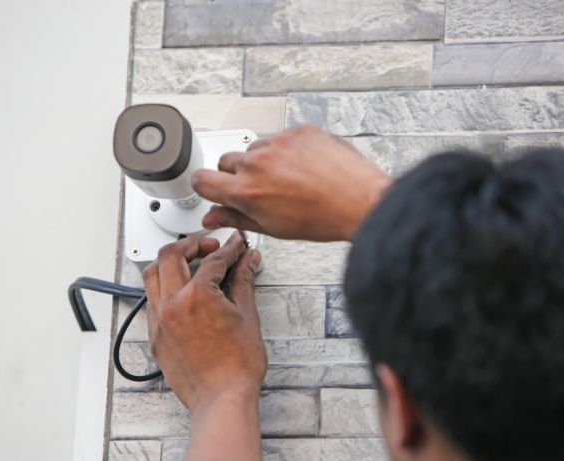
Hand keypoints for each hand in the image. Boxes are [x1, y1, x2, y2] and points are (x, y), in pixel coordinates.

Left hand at [142, 232, 265, 412]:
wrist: (222, 400)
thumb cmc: (237, 368)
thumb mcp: (247, 317)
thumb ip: (243, 282)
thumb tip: (247, 262)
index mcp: (197, 297)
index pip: (213, 260)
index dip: (229, 249)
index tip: (236, 246)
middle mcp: (172, 305)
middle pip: (170, 256)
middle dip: (191, 244)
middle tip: (209, 246)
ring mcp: (159, 321)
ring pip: (152, 276)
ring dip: (169, 263)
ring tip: (188, 263)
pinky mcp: (155, 337)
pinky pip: (151, 302)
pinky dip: (163, 288)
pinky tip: (178, 291)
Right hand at [192, 124, 390, 241]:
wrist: (360, 201)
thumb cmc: (322, 218)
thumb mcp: (272, 227)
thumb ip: (235, 218)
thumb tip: (212, 218)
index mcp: (246, 190)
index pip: (202, 179)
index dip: (205, 185)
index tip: (212, 186)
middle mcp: (257, 162)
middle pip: (227, 160)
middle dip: (237, 174)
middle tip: (260, 187)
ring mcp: (278, 142)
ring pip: (254, 147)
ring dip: (262, 160)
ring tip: (288, 178)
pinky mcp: (298, 130)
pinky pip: (280, 137)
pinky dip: (286, 149)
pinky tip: (303, 166)